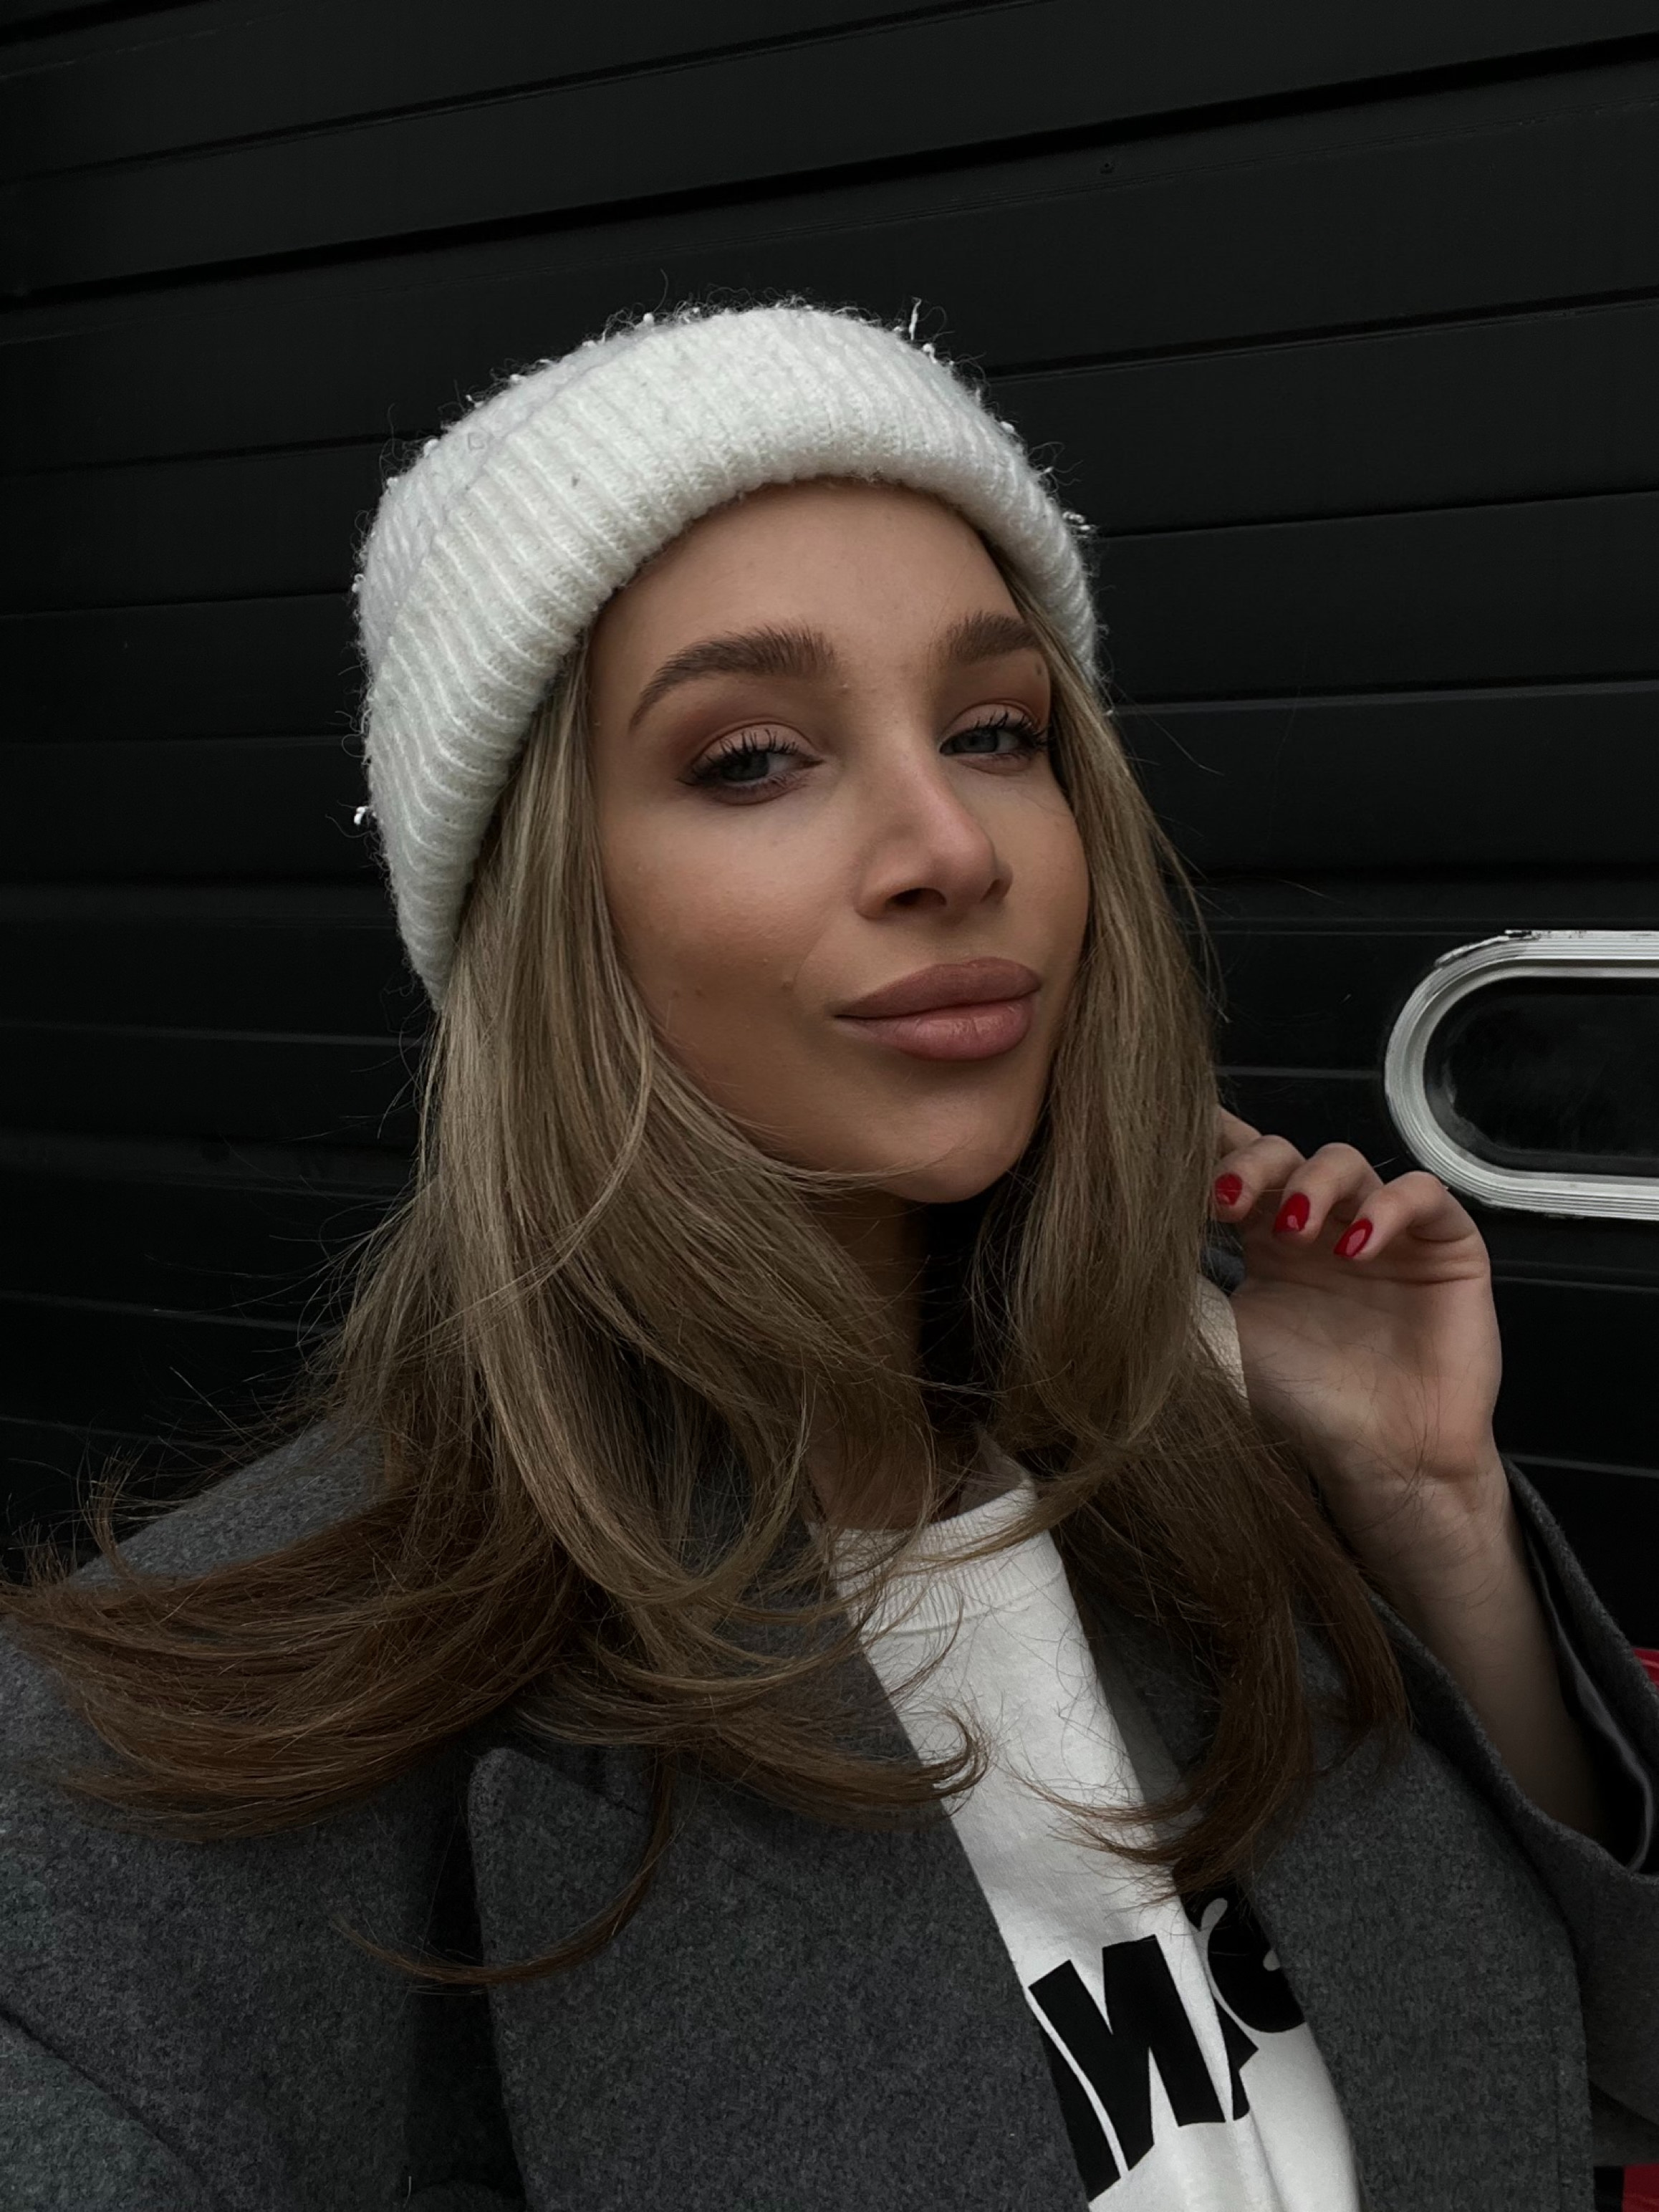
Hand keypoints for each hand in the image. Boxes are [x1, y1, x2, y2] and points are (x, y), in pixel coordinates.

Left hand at [1210, 1107, 1508, 1596]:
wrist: (1382, 1460)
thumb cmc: (1302, 1402)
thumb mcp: (1225, 1335)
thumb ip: (1188, 1283)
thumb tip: (1121, 1232)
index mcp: (1264, 1237)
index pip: (1236, 1165)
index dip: (1210, 1150)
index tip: (1174, 1161)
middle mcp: (1322, 1222)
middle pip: (1283, 1150)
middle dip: (1252, 1164)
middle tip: (1226, 1201)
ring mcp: (1383, 1228)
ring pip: (1346, 1159)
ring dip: (1312, 1182)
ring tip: (1292, 1230)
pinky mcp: (1446, 1244)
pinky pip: (1422, 1195)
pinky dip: (1386, 1207)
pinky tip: (1354, 1246)